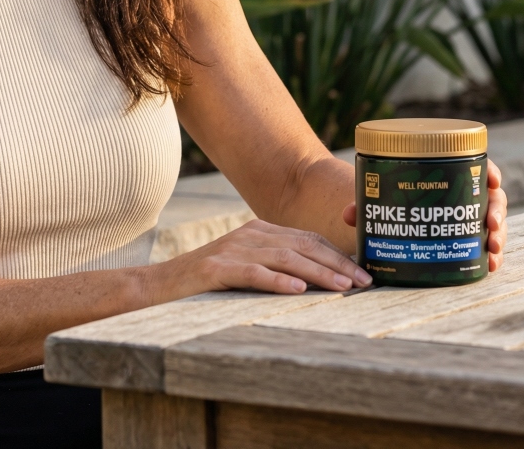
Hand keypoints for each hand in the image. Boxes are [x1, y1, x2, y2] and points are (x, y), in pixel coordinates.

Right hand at [157, 219, 372, 298]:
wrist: (158, 287)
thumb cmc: (208, 284)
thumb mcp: (247, 269)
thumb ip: (277, 267)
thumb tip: (321, 284)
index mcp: (259, 231)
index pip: (308, 239)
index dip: (338, 255)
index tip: (363, 273)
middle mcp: (249, 235)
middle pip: (303, 245)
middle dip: (337, 263)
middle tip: (364, 283)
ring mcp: (232, 250)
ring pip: (285, 258)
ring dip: (318, 274)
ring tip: (342, 289)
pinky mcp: (216, 269)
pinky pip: (252, 273)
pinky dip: (277, 280)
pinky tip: (297, 291)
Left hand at [341, 158, 508, 272]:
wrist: (388, 215)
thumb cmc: (388, 198)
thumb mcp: (380, 199)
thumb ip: (366, 205)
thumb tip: (349, 215)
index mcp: (448, 172)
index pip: (476, 165)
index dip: (489, 171)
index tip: (493, 179)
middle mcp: (463, 192)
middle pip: (491, 196)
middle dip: (497, 210)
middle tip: (491, 224)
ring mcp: (469, 215)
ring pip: (492, 221)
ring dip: (498, 235)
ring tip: (493, 253)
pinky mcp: (467, 236)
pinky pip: (484, 243)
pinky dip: (489, 255)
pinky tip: (490, 266)